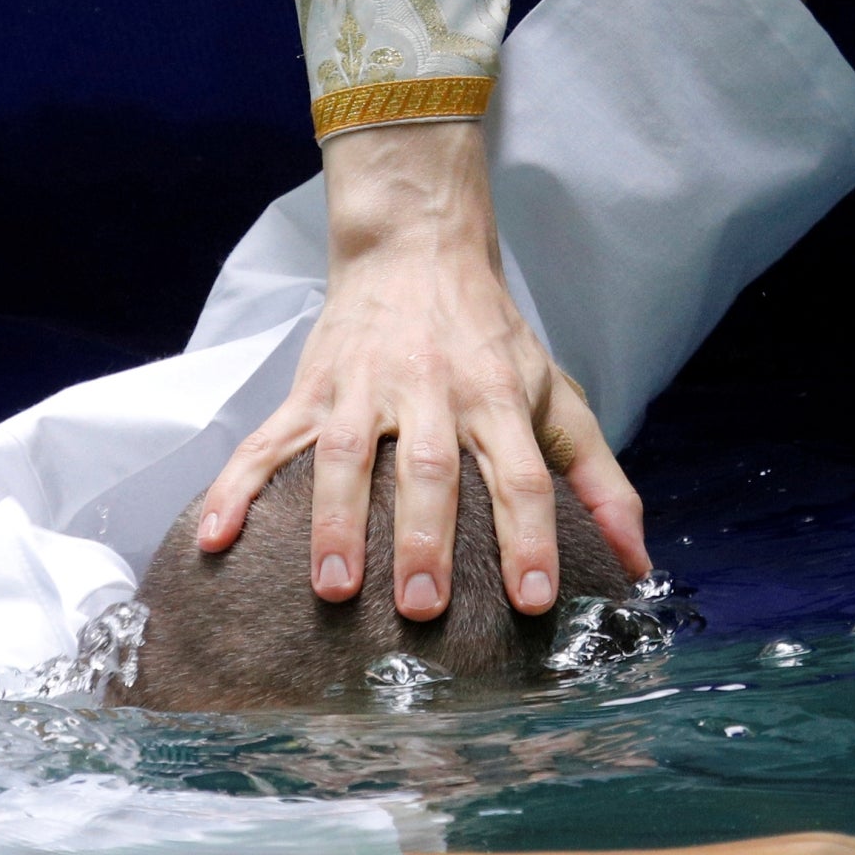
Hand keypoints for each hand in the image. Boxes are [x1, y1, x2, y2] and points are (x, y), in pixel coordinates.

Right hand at [199, 119, 648, 618]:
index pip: (519, 476)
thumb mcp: (556, 395)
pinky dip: (236, 489)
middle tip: (420, 606)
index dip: (529, 537)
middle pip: (430, 469)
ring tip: (333, 588)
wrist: (415, 248)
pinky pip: (266, 442)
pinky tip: (216, 539)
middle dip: (424, 537)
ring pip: (344, 457)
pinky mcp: (311, 389)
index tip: (533, 600)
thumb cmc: (492, 338)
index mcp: (496, 400)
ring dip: (335, 521)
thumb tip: (639, 563)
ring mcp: (363, 390)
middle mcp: (432, 393)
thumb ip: (599, 480)